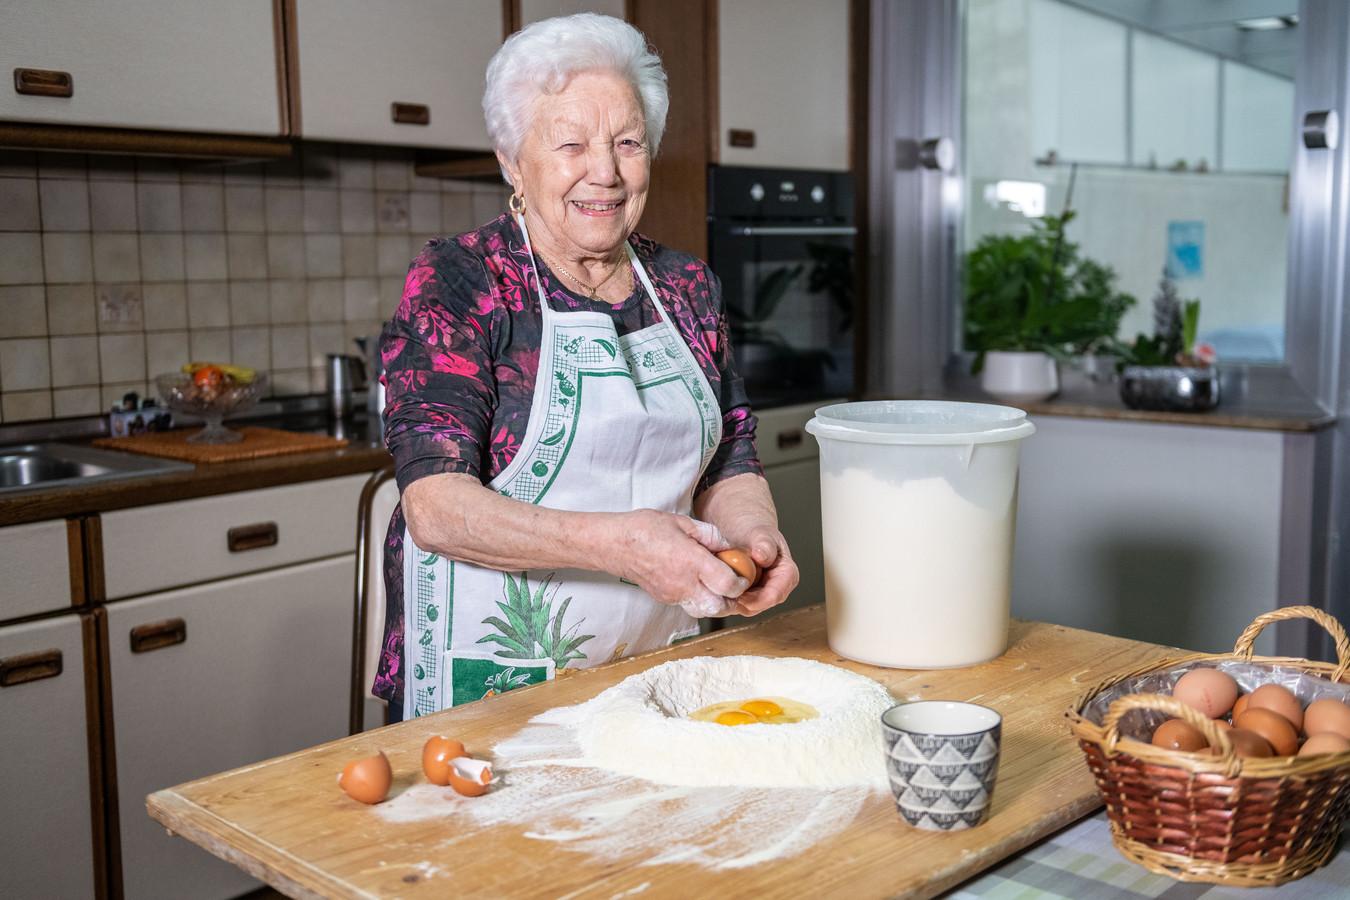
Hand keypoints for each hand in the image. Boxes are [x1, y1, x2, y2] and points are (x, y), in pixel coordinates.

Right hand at [605, 510, 745, 616]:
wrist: (615, 544)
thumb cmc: (645, 528)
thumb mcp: (682, 521)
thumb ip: (710, 534)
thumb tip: (726, 546)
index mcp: (691, 560)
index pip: (726, 584)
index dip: (740, 583)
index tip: (741, 575)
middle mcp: (683, 582)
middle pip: (719, 607)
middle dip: (731, 600)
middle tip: (733, 586)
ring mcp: (672, 594)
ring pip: (704, 610)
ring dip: (715, 602)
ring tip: (716, 586)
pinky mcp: (664, 598)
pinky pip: (688, 604)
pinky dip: (697, 597)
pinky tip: (696, 582)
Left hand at [718, 526, 798, 616]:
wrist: (748, 536)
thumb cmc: (759, 535)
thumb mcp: (763, 535)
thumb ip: (765, 545)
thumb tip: (761, 557)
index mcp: (788, 576)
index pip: (773, 596)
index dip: (754, 599)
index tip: (736, 593)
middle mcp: (778, 591)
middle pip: (757, 606)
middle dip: (739, 601)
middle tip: (722, 588)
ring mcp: (763, 597)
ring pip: (745, 608)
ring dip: (731, 599)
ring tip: (720, 582)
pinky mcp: (749, 600)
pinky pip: (736, 605)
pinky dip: (727, 597)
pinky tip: (720, 584)